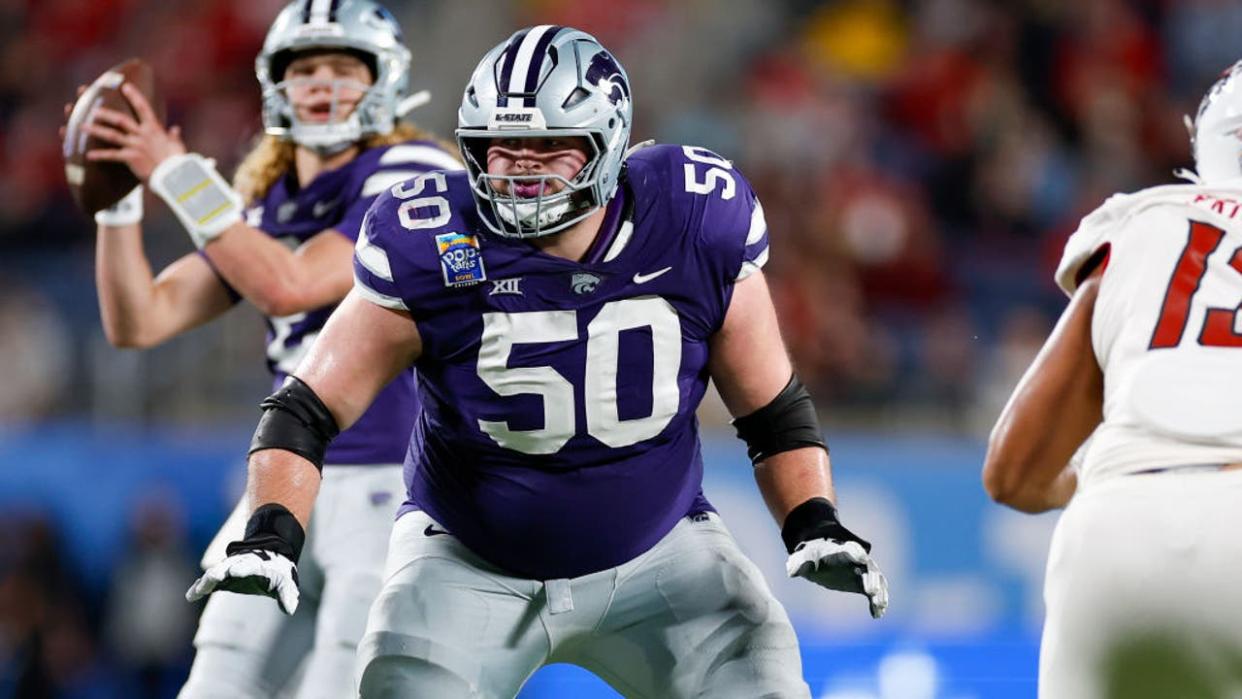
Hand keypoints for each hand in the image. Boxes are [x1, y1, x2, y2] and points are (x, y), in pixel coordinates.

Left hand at [84, 83, 184, 181]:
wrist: (173, 176)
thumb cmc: (177, 161)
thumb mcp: (177, 145)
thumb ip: (174, 136)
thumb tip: (175, 129)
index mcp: (154, 129)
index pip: (143, 108)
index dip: (134, 96)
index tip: (125, 86)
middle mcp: (143, 135)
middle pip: (121, 120)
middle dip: (106, 113)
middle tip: (92, 109)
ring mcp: (135, 146)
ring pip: (112, 135)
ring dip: (96, 130)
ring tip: (81, 126)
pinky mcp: (131, 158)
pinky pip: (112, 155)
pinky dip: (100, 155)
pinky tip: (89, 155)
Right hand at [185, 548, 299, 614]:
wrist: (268, 558)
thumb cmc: (278, 571)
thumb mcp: (286, 582)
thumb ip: (287, 595)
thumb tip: (290, 610)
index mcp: (257, 564)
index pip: (249, 565)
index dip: (242, 568)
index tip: (234, 572)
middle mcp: (240, 564)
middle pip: (227, 566)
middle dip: (220, 571)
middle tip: (213, 577)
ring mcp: (229, 569)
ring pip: (215, 573)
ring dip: (207, 581)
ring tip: (197, 591)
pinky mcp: (222, 577)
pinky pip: (209, 582)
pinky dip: (200, 588)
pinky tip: (190, 596)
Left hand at [787, 538, 888, 618]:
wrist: (819, 558)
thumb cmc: (811, 556)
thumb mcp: (803, 558)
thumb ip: (799, 564)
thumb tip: (791, 571)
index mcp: (841, 550)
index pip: (851, 550)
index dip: (856, 553)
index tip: (861, 559)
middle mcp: (857, 560)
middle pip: (869, 567)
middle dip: (872, 578)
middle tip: (872, 591)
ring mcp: (863, 572)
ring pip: (877, 581)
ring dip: (880, 593)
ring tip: (879, 606)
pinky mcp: (864, 585)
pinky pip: (875, 594)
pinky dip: (877, 603)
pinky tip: (877, 615)